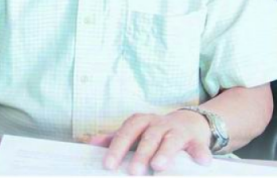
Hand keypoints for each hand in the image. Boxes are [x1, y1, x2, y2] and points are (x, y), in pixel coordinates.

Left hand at [89, 110, 212, 174]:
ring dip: (165, 152)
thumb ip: (115, 138)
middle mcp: (159, 124)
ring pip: (171, 139)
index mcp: (142, 122)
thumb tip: (90, 143)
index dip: (118, 147)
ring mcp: (178, 131)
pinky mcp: (196, 140)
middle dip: (141, 153)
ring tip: (159, 166)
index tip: (108, 165)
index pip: (127, 131)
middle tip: (134, 172)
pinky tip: (203, 162)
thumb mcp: (135, 132)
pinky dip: (201, 152)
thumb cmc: (155, 132)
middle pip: (149, 136)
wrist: (188, 123)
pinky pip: (198, 145)